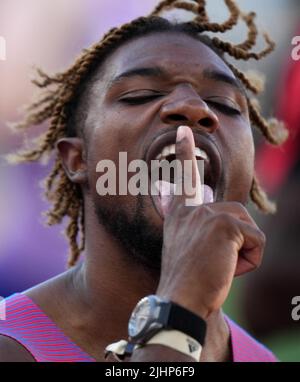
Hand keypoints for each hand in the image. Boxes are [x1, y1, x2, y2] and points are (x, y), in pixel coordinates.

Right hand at [156, 126, 264, 318]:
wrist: (181, 300)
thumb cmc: (187, 281)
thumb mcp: (188, 248)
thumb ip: (199, 226)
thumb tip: (218, 209)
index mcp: (181, 214)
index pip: (185, 179)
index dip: (186, 153)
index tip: (185, 130)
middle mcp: (193, 209)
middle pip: (238, 215)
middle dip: (239, 242)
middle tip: (217, 264)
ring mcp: (208, 214)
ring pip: (249, 229)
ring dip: (244, 252)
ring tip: (221, 266)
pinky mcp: (225, 225)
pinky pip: (257, 241)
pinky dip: (250, 260)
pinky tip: (229, 269)